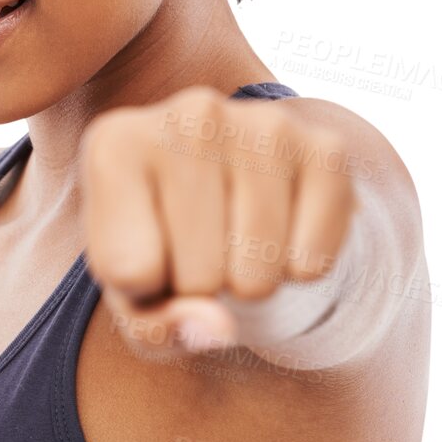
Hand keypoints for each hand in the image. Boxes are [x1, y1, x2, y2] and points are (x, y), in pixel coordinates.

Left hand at [79, 86, 357, 358]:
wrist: (224, 186)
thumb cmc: (160, 243)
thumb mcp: (133, 294)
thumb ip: (156, 327)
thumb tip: (219, 326)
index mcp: (116, 144)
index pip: (132, 273)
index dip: (145, 290)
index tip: (146, 253)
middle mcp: (189, 115)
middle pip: (199, 277)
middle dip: (202, 287)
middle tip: (199, 250)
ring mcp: (263, 123)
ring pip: (258, 272)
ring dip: (252, 281)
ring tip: (236, 240)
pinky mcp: (325, 146)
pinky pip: (313, 261)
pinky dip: (301, 270)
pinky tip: (281, 231)